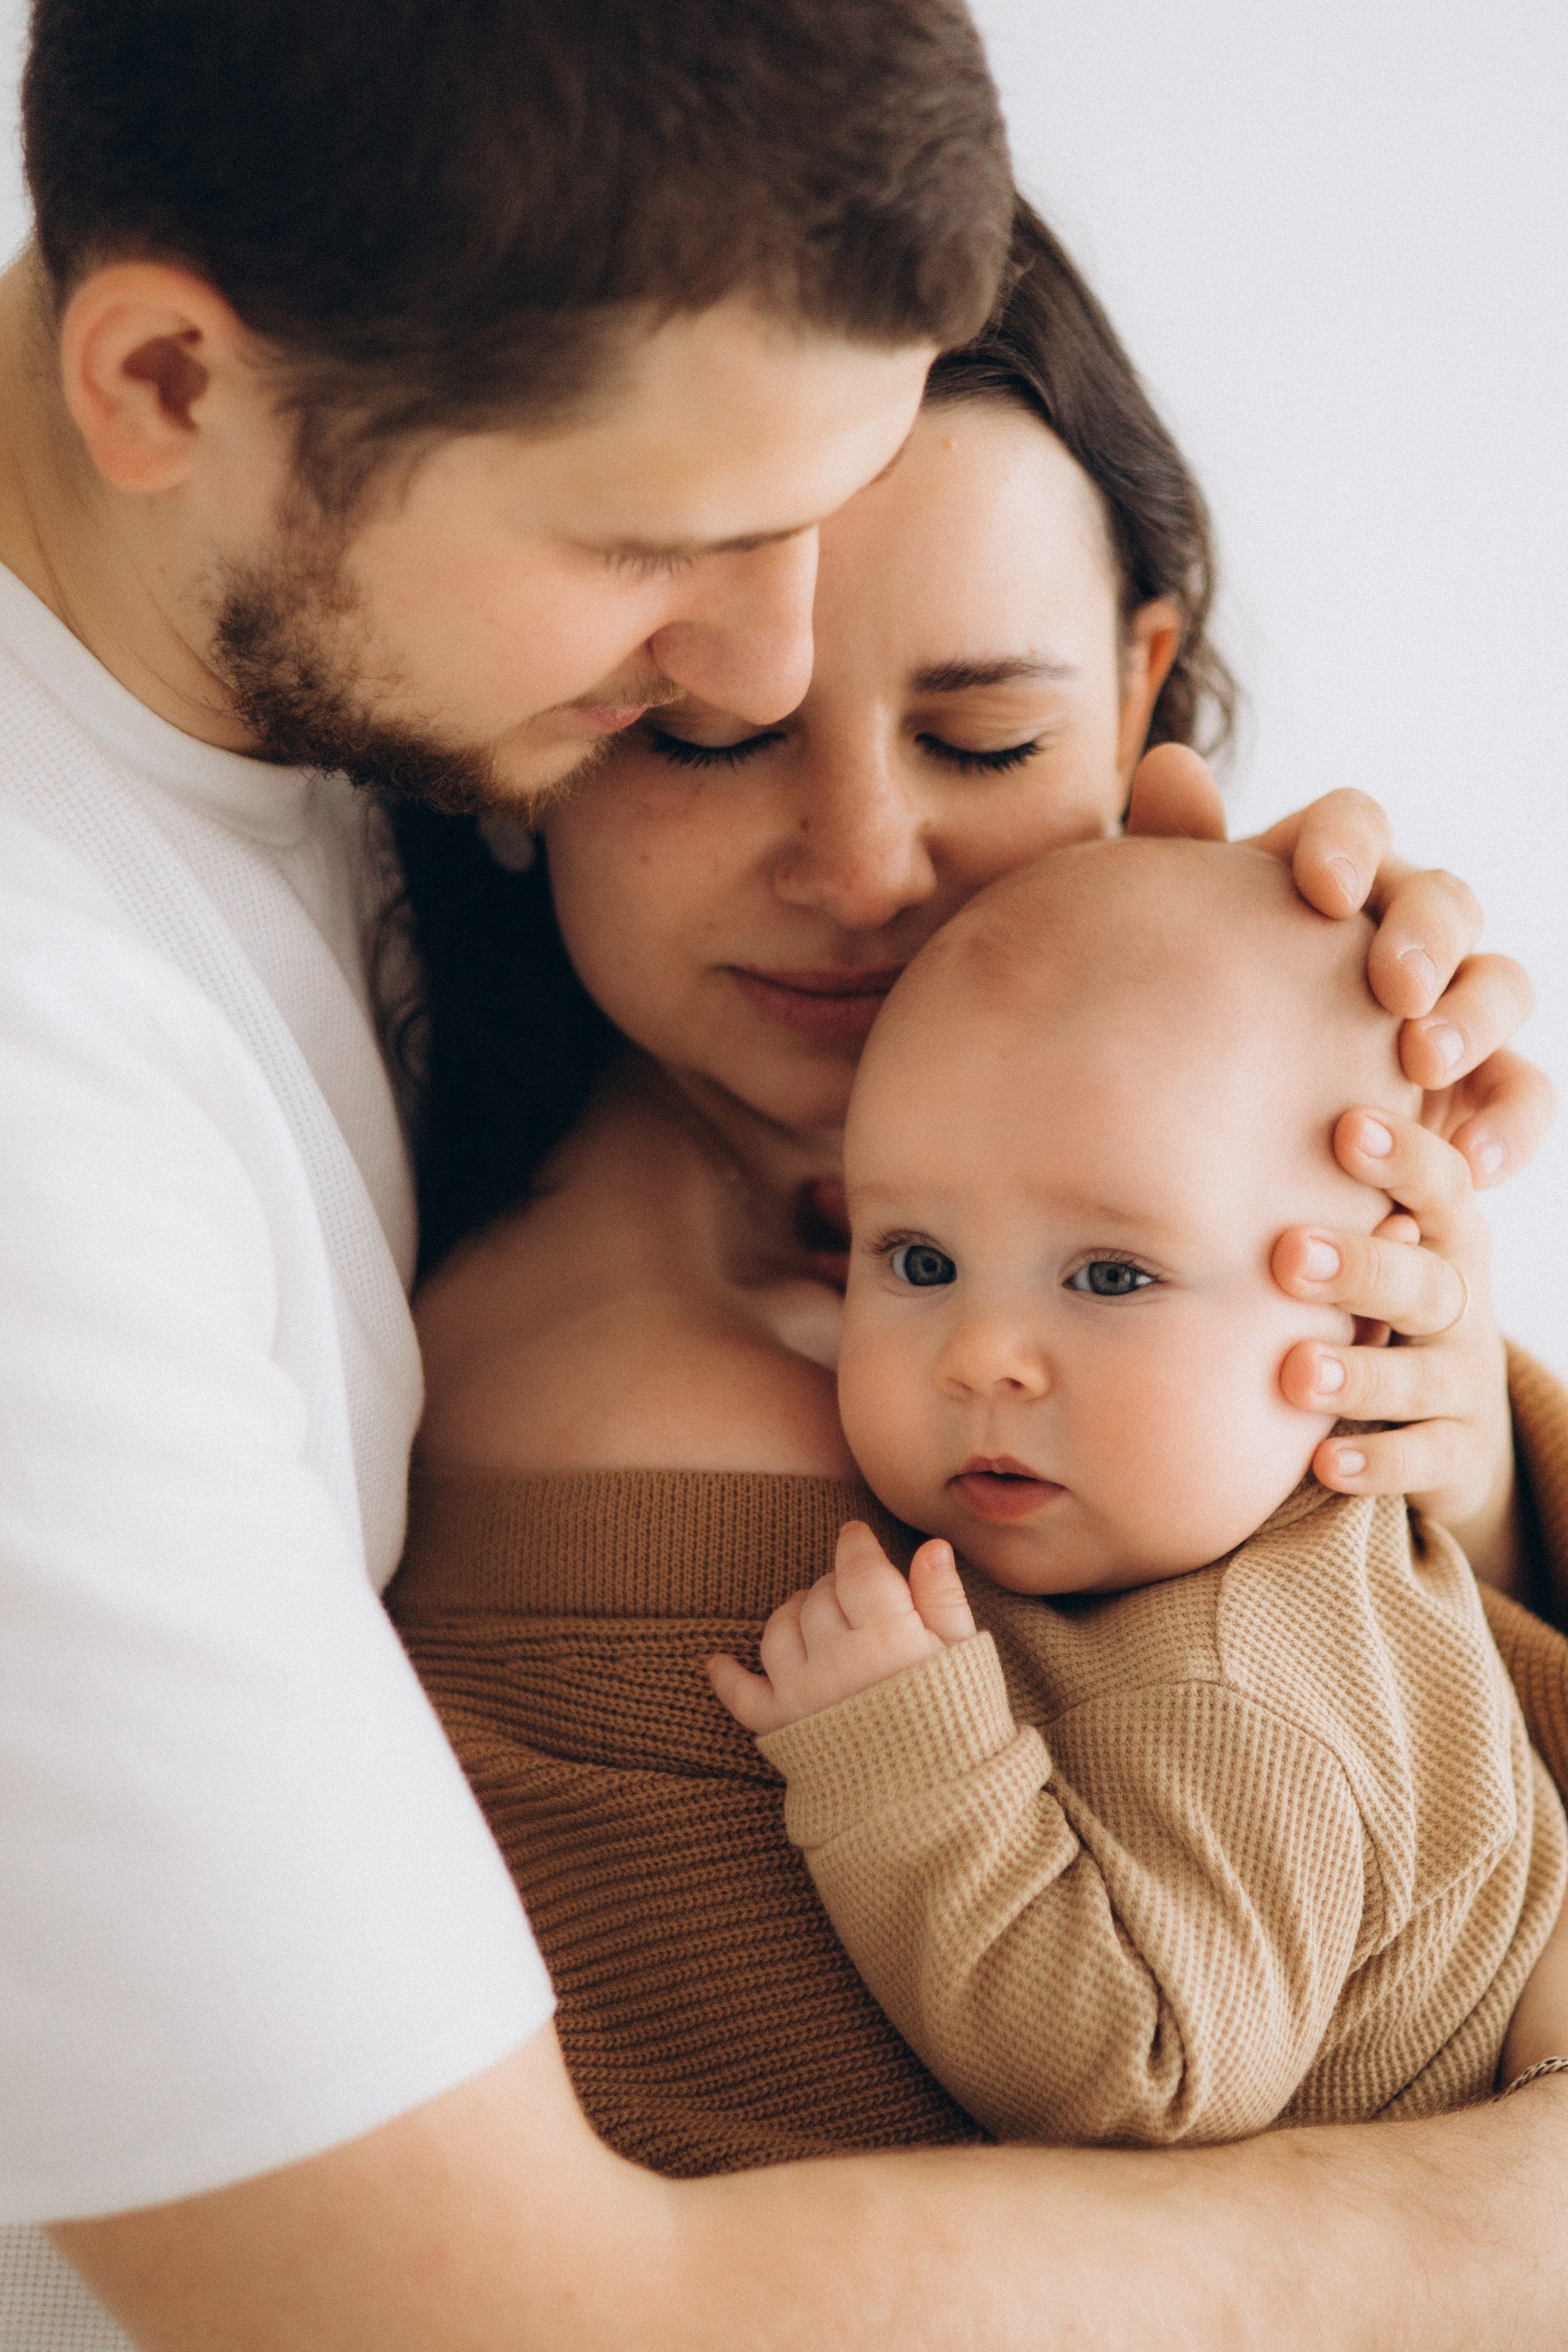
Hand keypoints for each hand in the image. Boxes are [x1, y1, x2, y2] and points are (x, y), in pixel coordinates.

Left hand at [708, 1523, 975, 1735]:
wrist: (936, 1812)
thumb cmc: (959, 1727)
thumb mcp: (964, 1658)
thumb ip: (943, 1600)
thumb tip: (932, 1547)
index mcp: (888, 1636)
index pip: (858, 1568)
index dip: (855, 1545)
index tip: (855, 1537)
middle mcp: (837, 1659)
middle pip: (820, 1596)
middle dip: (834, 1585)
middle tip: (854, 1594)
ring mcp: (804, 1693)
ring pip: (779, 1630)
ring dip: (793, 1616)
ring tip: (815, 1619)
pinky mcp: (781, 1728)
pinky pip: (740, 1694)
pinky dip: (727, 1676)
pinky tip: (718, 1663)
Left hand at [1126, 745, 1554, 1187]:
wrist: (1221, 1159)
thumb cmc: (1195, 1041)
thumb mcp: (1174, 960)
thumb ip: (1174, 872)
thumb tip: (1170, 765)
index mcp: (1328, 887)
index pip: (1354, 827)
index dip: (1348, 843)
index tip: (1319, 886)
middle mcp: (1404, 937)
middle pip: (1446, 900)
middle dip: (1428, 933)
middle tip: (1392, 983)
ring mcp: (1452, 1015)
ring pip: (1503, 987)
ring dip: (1475, 1017)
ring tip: (1422, 1060)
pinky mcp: (1478, 1099)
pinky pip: (1519, 1101)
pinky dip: (1504, 1128)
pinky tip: (1470, 1162)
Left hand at [1272, 1108, 1518, 1586]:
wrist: (1449, 1426)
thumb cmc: (1378, 1306)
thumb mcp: (1373, 1248)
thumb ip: (1325, 1194)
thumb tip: (1208, 1113)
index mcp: (1443, 1238)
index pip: (1439, 1187)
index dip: (1403, 1156)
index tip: (1347, 1127)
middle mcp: (1459, 1302)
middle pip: (1424, 1280)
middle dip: (1360, 1267)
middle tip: (1288, 1254)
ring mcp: (1460, 1381)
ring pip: (1420, 1376)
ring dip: (1358, 1374)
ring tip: (1295, 1371)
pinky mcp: (1455, 1452)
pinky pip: (1424, 1459)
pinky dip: (1376, 1462)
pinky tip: (1323, 1461)